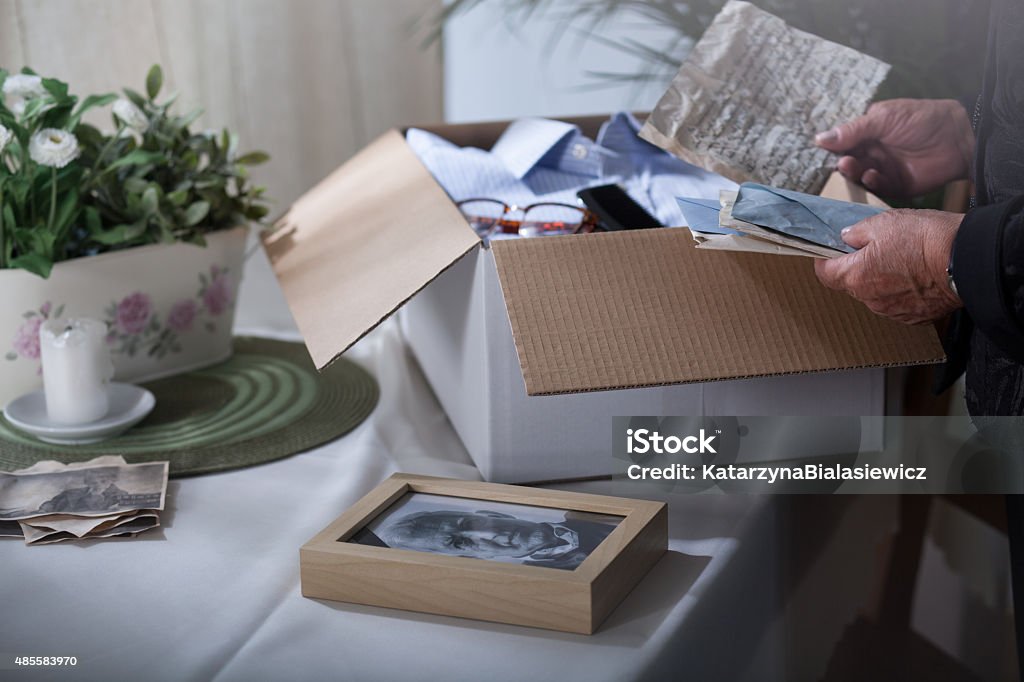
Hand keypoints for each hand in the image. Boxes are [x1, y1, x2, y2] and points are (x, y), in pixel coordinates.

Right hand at [814, 99, 974, 197]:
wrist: (957, 137)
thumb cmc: (921, 119)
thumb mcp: (883, 118)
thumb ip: (853, 130)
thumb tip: (819, 139)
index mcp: (868, 133)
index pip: (843, 142)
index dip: (832, 148)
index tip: (821, 152)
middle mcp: (873, 152)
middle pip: (848, 162)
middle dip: (843, 163)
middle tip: (843, 161)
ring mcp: (883, 169)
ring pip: (859, 176)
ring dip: (854, 173)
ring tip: (853, 166)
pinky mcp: (895, 185)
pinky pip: (876, 188)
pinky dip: (871, 183)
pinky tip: (873, 175)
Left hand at [814, 209, 962, 324]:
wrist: (967, 259)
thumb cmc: (925, 239)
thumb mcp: (884, 222)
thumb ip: (857, 232)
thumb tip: (846, 238)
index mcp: (856, 276)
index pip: (825, 274)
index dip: (826, 260)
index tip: (831, 251)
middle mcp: (870, 299)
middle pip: (851, 284)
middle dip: (857, 267)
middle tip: (875, 249)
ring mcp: (892, 311)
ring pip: (875, 295)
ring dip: (880, 280)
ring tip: (902, 260)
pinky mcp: (913, 317)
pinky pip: (897, 304)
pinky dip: (901, 291)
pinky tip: (916, 275)